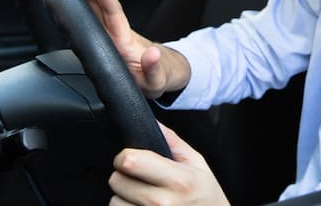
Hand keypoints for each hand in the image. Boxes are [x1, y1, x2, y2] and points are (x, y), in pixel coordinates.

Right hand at [72, 0, 189, 97]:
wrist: (162, 76)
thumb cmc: (157, 78)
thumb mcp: (157, 81)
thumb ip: (153, 68)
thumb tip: (153, 54)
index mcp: (124, 40)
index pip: (111, 11)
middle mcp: (116, 33)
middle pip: (101, 3)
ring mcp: (111, 34)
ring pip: (96, 8)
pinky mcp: (107, 38)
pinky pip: (94, 16)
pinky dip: (85, 4)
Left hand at [109, 123, 228, 205]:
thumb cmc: (206, 196)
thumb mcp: (197, 164)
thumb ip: (172, 141)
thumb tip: (152, 122)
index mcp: (178, 179)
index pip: (130, 161)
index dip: (125, 156)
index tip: (131, 157)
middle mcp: (163, 202)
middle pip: (117, 181)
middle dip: (123, 176)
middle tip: (139, 179)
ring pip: (114, 202)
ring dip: (123, 197)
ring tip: (142, 196)